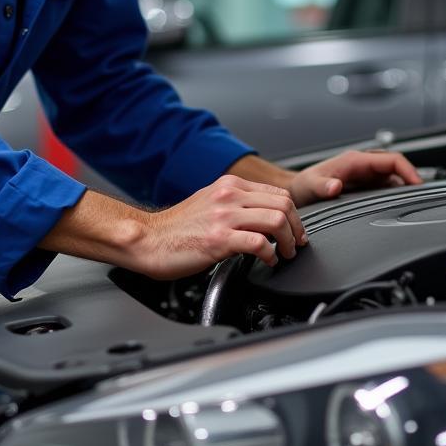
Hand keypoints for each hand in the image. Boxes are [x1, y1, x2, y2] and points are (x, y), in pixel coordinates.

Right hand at [135, 174, 307, 278]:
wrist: (149, 240)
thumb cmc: (176, 228)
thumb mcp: (210, 203)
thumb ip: (235, 204)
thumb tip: (262, 216)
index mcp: (229, 185)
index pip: (277, 192)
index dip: (294, 214)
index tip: (295, 230)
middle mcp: (229, 195)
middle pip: (283, 204)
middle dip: (297, 228)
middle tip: (295, 245)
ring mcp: (224, 216)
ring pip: (277, 220)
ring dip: (288, 241)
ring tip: (284, 254)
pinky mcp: (219, 239)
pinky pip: (259, 243)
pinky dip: (270, 254)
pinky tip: (267, 261)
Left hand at [290, 149, 421, 206]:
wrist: (298, 191)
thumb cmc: (304, 185)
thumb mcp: (311, 186)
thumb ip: (323, 186)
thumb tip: (335, 186)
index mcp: (355, 160)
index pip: (390, 159)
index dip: (408, 170)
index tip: (418, 184)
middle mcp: (364, 165)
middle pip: (397, 166)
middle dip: (412, 178)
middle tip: (424, 196)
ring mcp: (366, 175)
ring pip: (395, 176)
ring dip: (406, 186)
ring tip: (417, 202)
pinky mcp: (366, 186)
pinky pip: (388, 187)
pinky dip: (398, 193)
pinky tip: (402, 205)